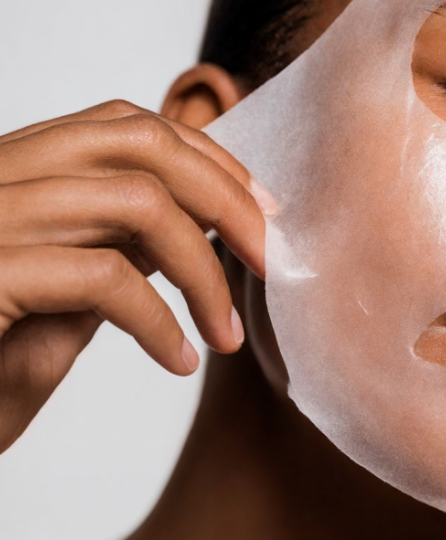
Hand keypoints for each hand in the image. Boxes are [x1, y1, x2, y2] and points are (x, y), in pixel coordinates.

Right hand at [0, 100, 266, 453]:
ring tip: (227, 334)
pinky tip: (178, 362)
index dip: (208, 160)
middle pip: (142, 143)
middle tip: (270, 258)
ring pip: (138, 204)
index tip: (262, 209)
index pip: (127, 126)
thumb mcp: (63, 295)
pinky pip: (106, 277)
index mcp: (13, 166)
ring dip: (205, 275)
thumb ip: (116, 245)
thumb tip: (196, 220)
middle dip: (227, 200)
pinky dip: (161, 322)